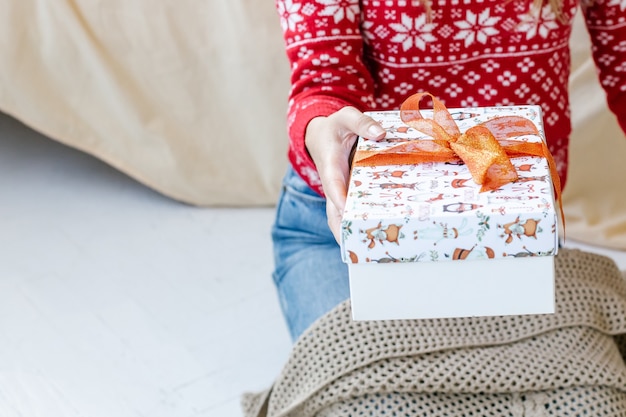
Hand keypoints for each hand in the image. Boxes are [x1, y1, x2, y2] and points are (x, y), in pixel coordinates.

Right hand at [305, 106, 385, 242]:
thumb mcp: (346, 117)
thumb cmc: (335, 127)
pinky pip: (348, 215)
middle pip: (334, 214)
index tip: (348, 213)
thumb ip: (361, 123)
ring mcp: (337, 194)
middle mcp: (332, 185)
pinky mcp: (344, 197)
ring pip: (340, 219)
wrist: (319, 135)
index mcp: (331, 166)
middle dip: (344, 231)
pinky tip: (374, 239)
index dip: (341, 200)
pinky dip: (357, 227)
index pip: (334, 187)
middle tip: (360, 248)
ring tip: (369, 253)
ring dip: (350, 235)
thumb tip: (380, 133)